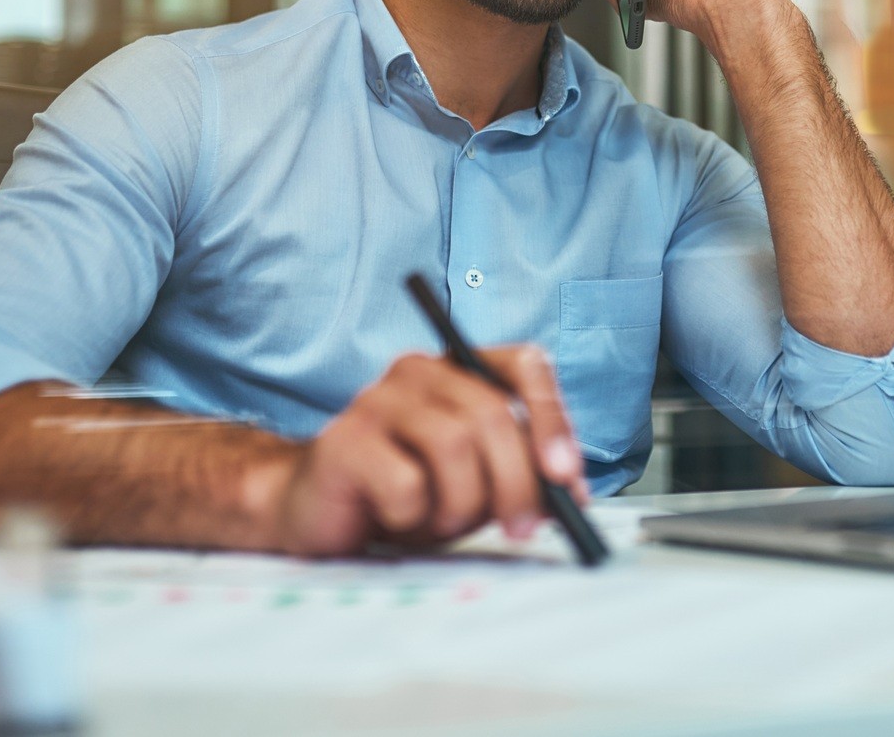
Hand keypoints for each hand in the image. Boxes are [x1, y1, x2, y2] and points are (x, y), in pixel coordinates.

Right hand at [267, 347, 585, 555]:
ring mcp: (378, 399)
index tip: (565, 475)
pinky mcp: (345, 440)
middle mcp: (419, 370)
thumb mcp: (480, 482)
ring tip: (442, 522)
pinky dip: (415, 516)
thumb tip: (571, 494)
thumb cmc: (409, 494)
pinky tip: (396, 517)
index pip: (524, 365)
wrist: (322, 514)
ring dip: (462, 503)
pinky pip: (407, 484)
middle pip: (492, 414)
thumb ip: (525, 475)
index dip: (553, 418)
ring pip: (454, 445)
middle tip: (521, 527)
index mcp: (459, 367)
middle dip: (517, 481)